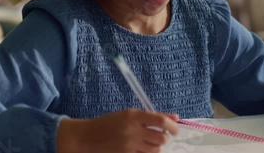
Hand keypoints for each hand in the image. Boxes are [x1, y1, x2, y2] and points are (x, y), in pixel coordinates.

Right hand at [59, 109, 178, 152]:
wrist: (87, 136)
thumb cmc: (110, 123)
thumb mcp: (129, 115)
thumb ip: (152, 116)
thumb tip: (176, 117)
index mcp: (133, 115)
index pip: (161, 121)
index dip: (172, 126)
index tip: (175, 130)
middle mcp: (132, 130)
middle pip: (161, 138)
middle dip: (162, 138)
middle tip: (156, 136)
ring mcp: (129, 145)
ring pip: (155, 149)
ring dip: (155, 147)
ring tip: (145, 143)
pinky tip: (138, 149)